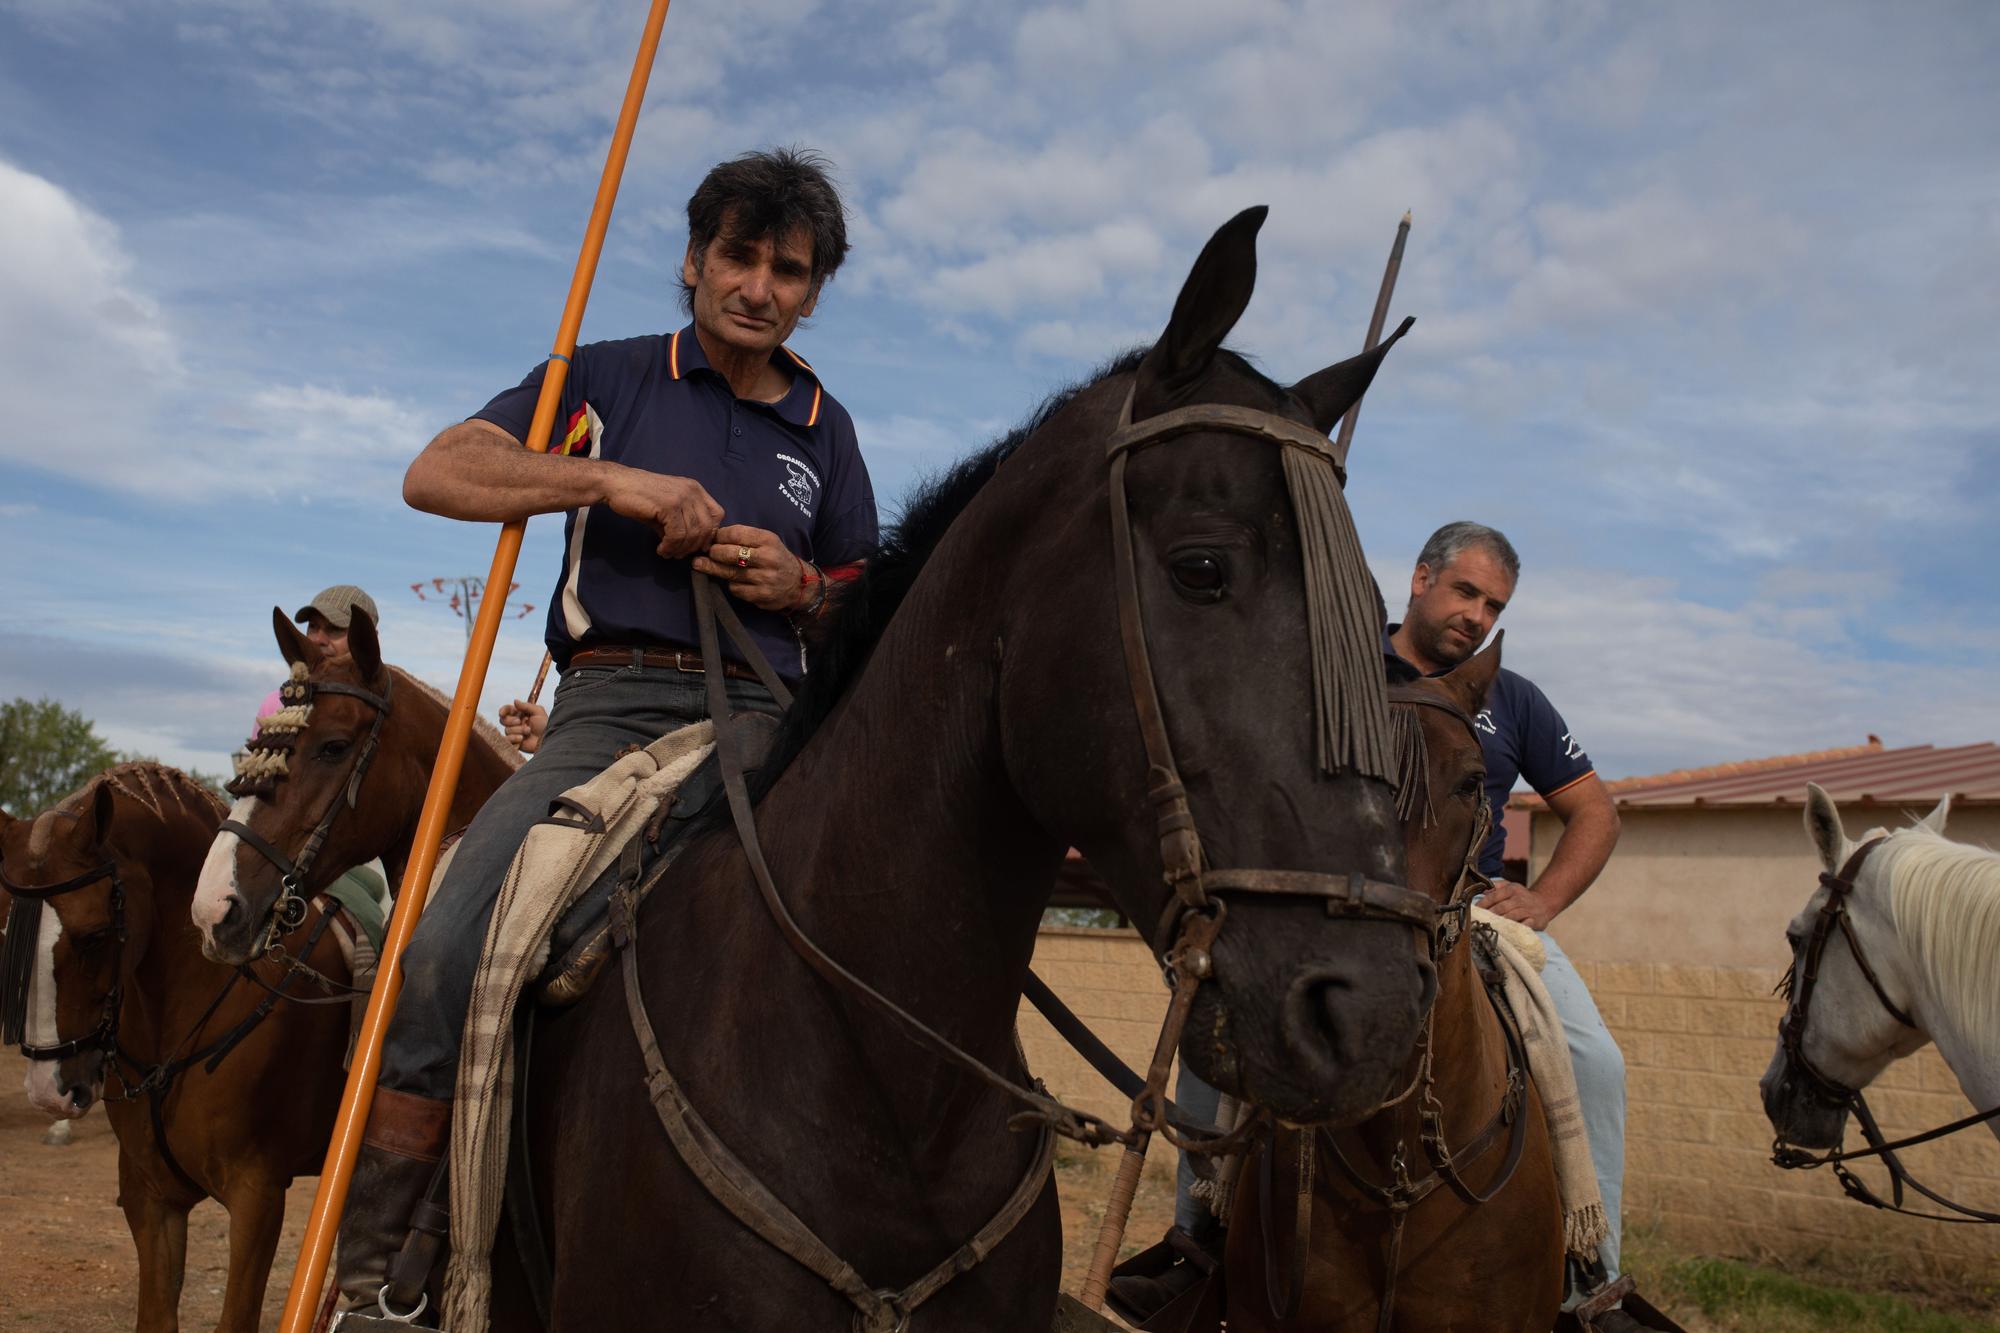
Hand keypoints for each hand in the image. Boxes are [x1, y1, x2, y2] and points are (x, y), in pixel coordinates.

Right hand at [497, 699, 547, 754]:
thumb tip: (514, 701)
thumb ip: (526, 706)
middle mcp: (515, 723)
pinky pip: (507, 740)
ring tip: (528, 732)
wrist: (547, 739)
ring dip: (518, 730)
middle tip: (519, 721)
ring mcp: (514, 733)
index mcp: (520, 714)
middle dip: (510, 721)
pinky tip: (522, 739)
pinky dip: (513, 739)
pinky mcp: (514, 742)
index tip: (502, 713)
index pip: (507, 710)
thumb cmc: (545, 725)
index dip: (503, 710)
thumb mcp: (538, 712)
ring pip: (507, 730)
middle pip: (503, 720)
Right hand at [603, 469, 722, 558]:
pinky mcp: (669, 505)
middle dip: (694, 546)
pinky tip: (661, 549)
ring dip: (680, 549)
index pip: (717, 514)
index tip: (697, 546)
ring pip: (693, 533)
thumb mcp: (667, 510)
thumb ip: (682, 524)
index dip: (710, 533)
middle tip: (679, 554)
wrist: (617, 484)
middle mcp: (693, 491)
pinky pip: (678, 534)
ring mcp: (682, 497)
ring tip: (667, 552)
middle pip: (707, 527)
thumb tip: (690, 547)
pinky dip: (671, 546)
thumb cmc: (640, 497)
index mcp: (695, 489)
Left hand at [691, 524, 810, 611]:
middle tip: (707, 553)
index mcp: (768, 540)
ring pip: (729, 573)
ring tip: (701, 565)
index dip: (719, 536)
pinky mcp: (761, 595)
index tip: (712, 538)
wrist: (799, 583)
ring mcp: (765, 578)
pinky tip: (733, 581)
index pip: (737, 533)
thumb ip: (744, 537)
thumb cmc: (776, 558)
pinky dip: (731, 584)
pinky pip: (736, 589)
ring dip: (714, 569)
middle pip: (730, 554)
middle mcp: (768, 558)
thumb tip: (713, 537)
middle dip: (714, 552)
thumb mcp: (767, 541)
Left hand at [1477, 878, 1554, 931]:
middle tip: (1479, 921)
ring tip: (1489, 927)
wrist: (1544, 903)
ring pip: (1511, 916)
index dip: (1482, 904)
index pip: (1494, 896)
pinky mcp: (1535, 921)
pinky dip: (1515, 929)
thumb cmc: (1521, 896)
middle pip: (1501, 908)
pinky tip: (1506, 932)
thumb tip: (1481, 889)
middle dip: (1489, 915)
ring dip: (1500, 922)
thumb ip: (1495, 886)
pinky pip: (1524, 926)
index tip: (1474, 911)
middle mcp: (1520, 899)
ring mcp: (1528, 910)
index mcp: (1512, 889)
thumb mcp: (1510, 886)